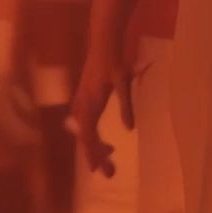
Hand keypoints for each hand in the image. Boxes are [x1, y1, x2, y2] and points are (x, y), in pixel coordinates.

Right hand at [69, 36, 128, 177]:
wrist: (104, 39)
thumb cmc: (114, 59)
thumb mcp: (123, 82)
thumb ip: (126, 105)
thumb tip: (129, 129)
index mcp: (90, 103)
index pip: (89, 135)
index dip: (93, 154)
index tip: (99, 171)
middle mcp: (82, 104)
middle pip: (86, 137)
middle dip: (96, 155)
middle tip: (110, 173)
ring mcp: (82, 100)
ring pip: (85, 130)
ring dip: (95, 145)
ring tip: (110, 157)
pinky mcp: (84, 96)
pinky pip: (85, 122)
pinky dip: (93, 134)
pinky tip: (102, 139)